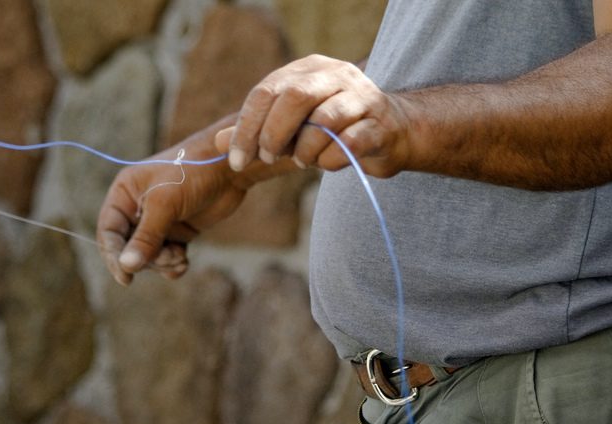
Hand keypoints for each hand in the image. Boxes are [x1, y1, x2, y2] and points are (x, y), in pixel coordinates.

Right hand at [96, 122, 251, 285]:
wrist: (228, 167)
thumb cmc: (192, 173)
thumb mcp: (165, 204)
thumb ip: (146, 237)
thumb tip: (127, 266)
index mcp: (124, 194)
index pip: (109, 232)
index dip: (114, 256)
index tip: (126, 278)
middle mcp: (137, 208)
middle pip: (129, 249)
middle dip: (148, 259)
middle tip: (169, 258)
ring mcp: (157, 221)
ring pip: (149, 257)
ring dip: (163, 263)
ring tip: (180, 258)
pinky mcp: (177, 231)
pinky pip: (166, 257)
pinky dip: (173, 265)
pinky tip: (183, 263)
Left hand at [225, 54, 411, 177]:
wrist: (393, 133)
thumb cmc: (334, 130)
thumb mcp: (292, 128)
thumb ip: (257, 132)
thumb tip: (218, 143)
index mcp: (309, 70)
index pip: (266, 92)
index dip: (247, 128)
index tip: (237, 159)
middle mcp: (336, 75)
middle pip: (294, 97)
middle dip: (273, 134)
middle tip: (267, 158)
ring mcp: (362, 97)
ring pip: (324, 120)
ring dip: (305, 149)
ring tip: (302, 160)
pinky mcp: (381, 124)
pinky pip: (350, 143)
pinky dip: (331, 160)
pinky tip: (326, 164)